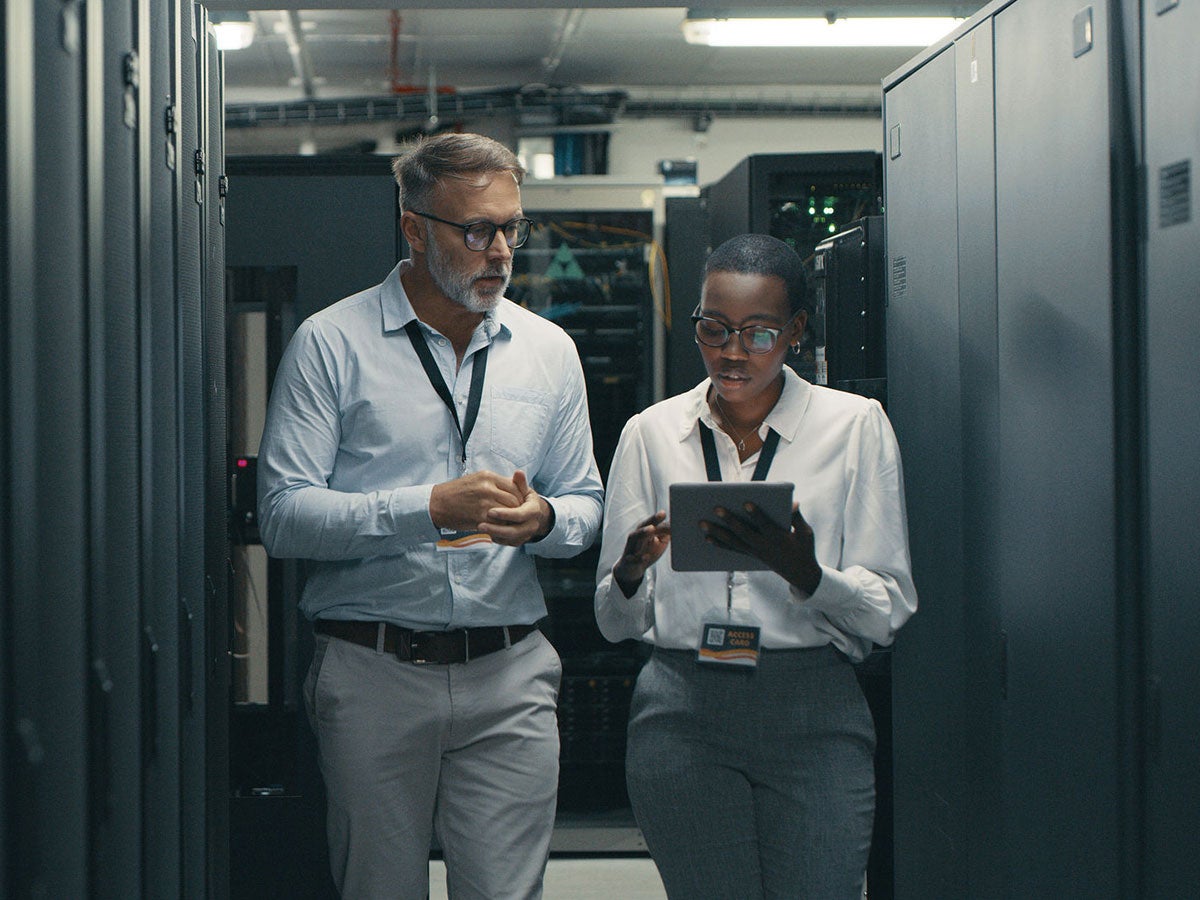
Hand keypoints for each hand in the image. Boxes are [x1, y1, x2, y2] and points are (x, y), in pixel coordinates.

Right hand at [429, 470, 521, 531]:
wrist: (437, 503)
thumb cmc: (457, 492)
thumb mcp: (476, 480)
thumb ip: (495, 483)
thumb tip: (513, 487)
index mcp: (488, 476)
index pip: (514, 487)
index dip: (519, 497)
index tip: (519, 504)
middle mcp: (487, 488)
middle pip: (515, 500)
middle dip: (517, 510)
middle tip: (516, 516)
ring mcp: (484, 503)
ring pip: (509, 513)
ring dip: (510, 519)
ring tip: (509, 522)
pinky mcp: (479, 517)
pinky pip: (498, 523)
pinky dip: (501, 527)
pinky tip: (499, 528)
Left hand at [477, 470, 553, 546]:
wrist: (532, 512)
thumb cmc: (524, 498)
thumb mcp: (523, 489)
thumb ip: (519, 483)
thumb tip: (518, 472)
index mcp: (534, 510)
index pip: (521, 514)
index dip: (506, 514)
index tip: (491, 512)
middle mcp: (532, 524)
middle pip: (515, 531)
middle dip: (497, 528)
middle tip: (480, 525)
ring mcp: (526, 534)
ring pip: (510, 539)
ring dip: (494, 534)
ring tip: (478, 528)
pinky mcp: (519, 540)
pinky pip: (507, 543)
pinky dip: (496, 538)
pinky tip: (485, 532)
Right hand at [612, 511, 670, 597]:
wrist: (631, 568)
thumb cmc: (648, 551)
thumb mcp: (659, 541)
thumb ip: (666, 532)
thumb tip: (678, 526)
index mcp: (644, 531)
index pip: (652, 522)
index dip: (659, 518)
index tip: (666, 512)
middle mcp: (636, 537)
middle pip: (643, 526)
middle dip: (652, 520)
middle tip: (662, 514)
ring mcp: (631, 548)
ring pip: (635, 538)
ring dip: (643, 533)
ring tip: (651, 529)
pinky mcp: (629, 561)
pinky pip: (634, 559)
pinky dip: (639, 558)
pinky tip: (646, 556)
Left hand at [700, 503, 821, 595]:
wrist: (800, 573)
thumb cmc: (804, 548)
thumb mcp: (806, 533)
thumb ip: (797, 517)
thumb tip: (793, 503)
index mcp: (779, 538)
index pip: (765, 525)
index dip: (756, 514)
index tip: (746, 502)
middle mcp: (764, 546)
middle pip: (743, 533)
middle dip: (729, 520)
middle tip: (715, 508)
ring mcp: (756, 552)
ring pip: (733, 542)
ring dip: (717, 533)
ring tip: (702, 523)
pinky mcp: (751, 555)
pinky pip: (733, 549)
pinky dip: (720, 544)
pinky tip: (707, 537)